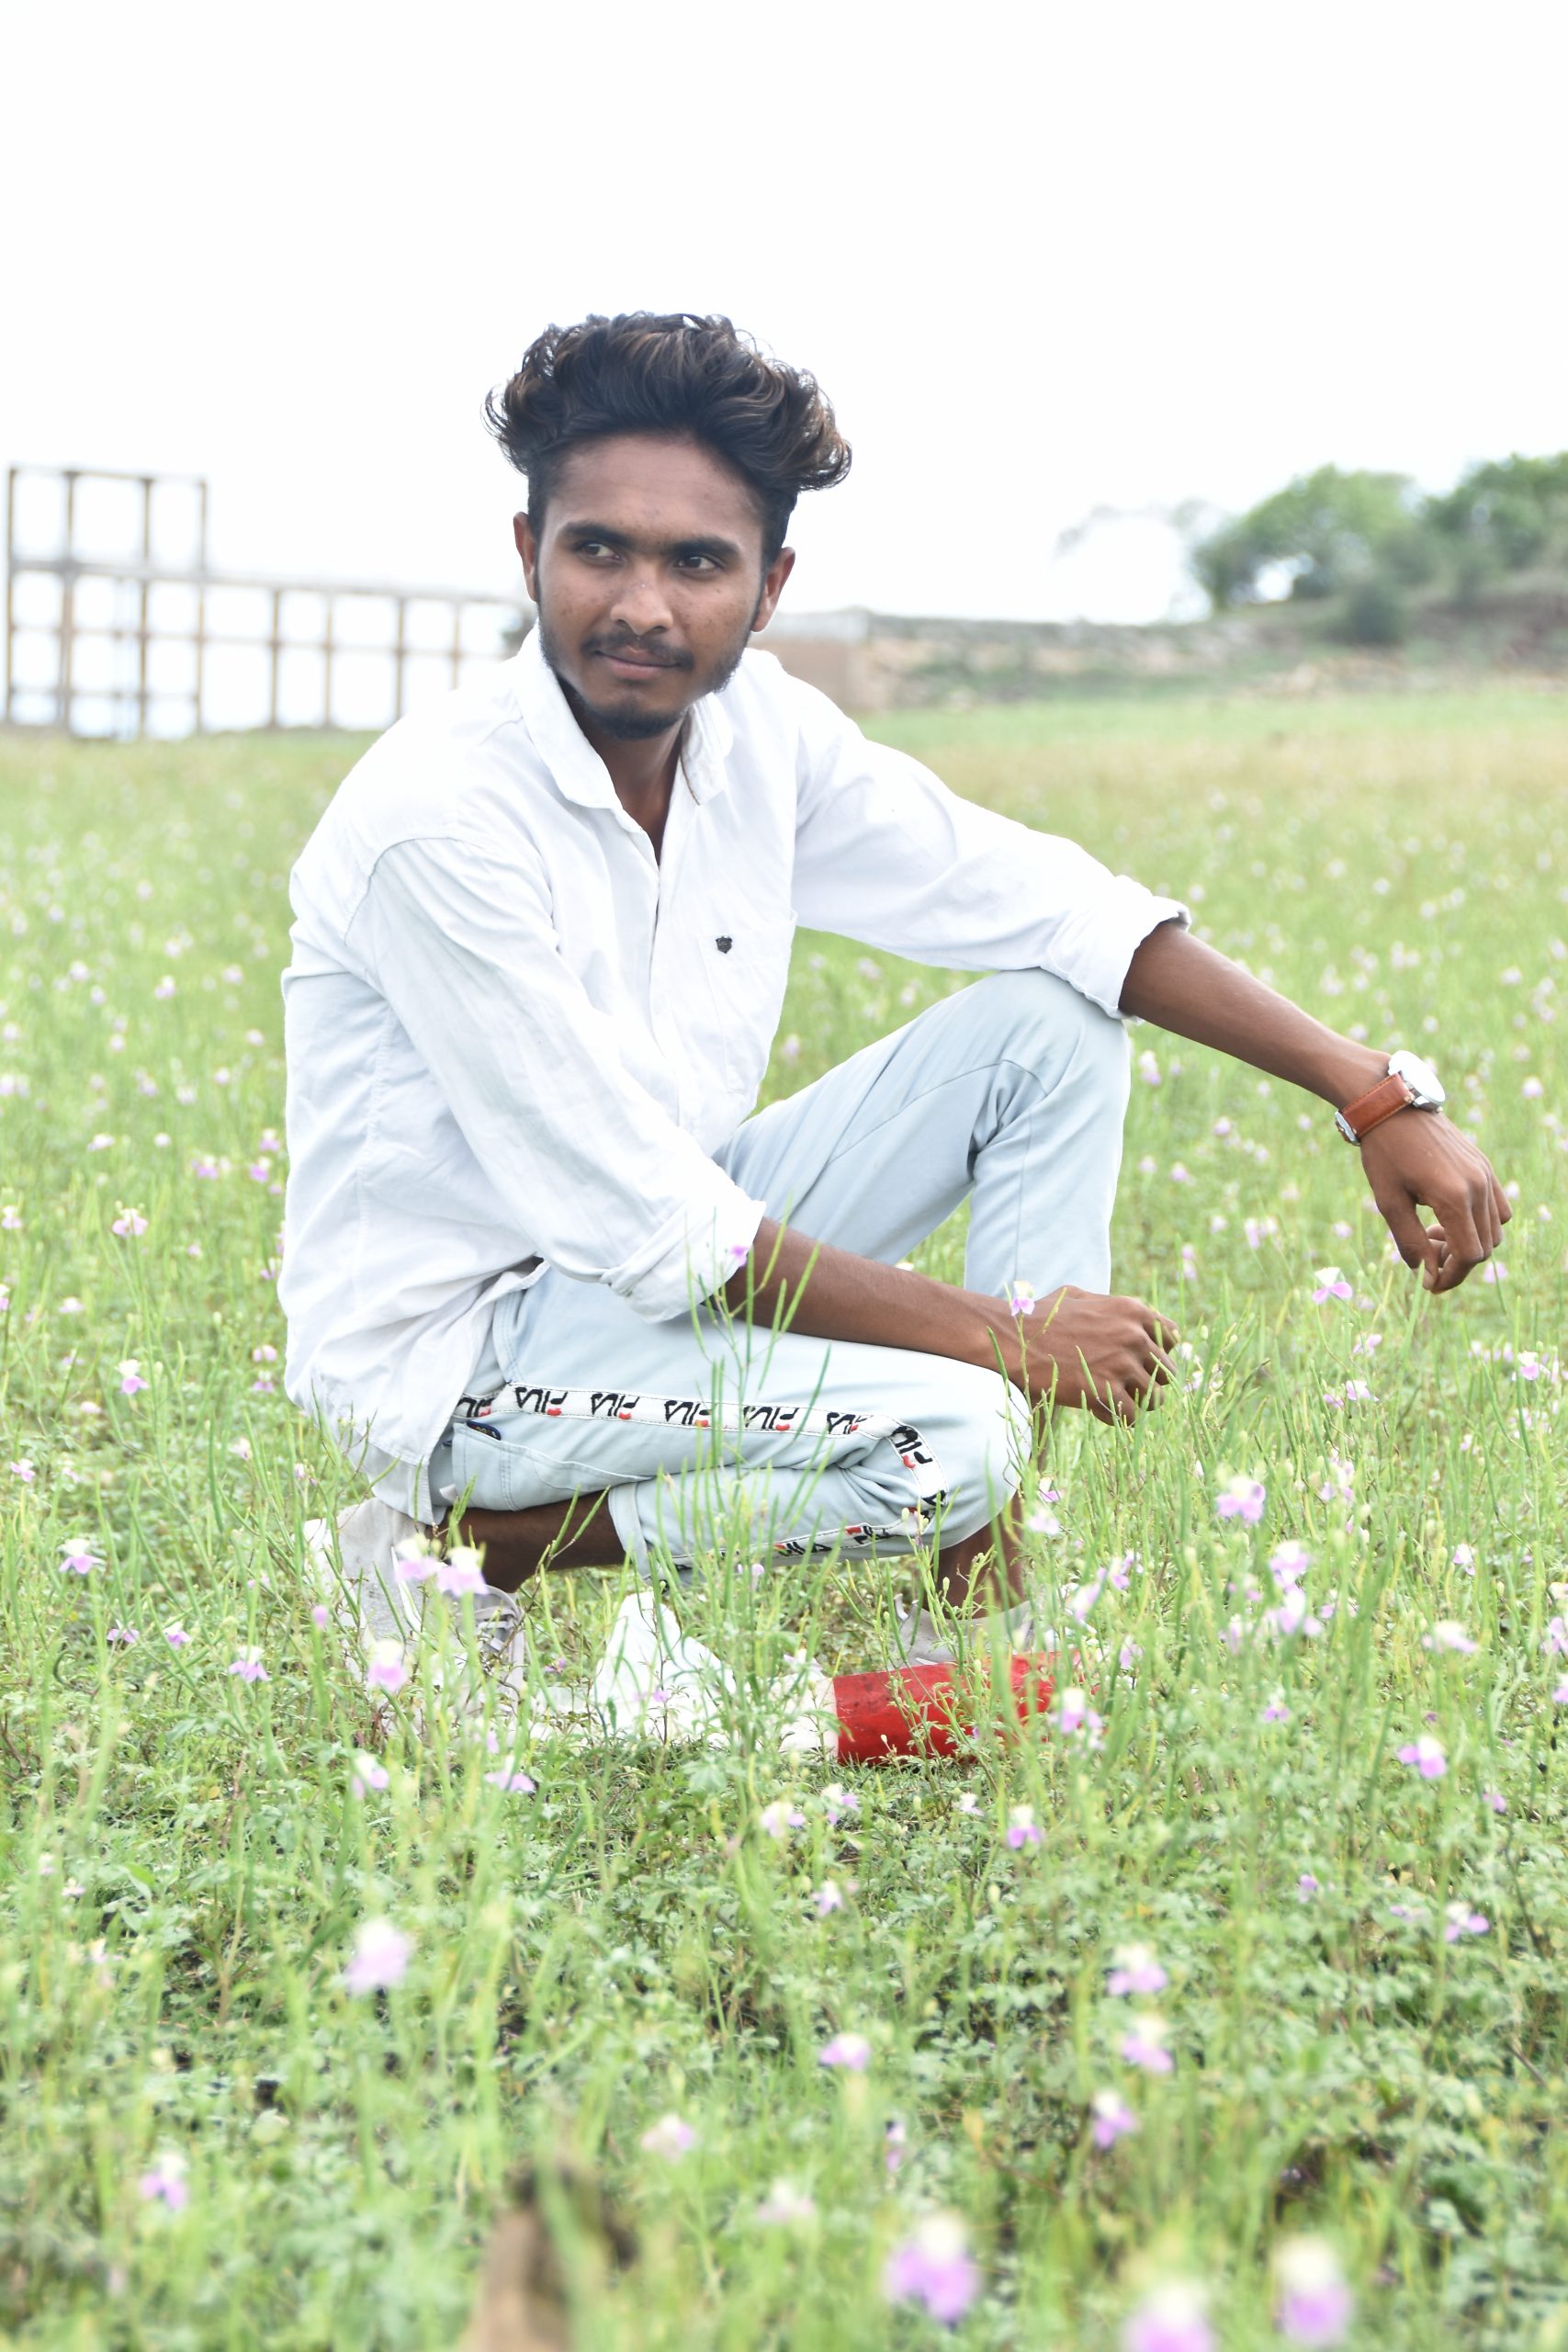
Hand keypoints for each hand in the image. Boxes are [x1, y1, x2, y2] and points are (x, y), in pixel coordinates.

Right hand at [1007, 1285, 1179, 1420]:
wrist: (1011, 1339)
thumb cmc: (1039, 1318)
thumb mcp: (1077, 1296)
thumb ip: (1108, 1306)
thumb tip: (1126, 1317)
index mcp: (1131, 1309)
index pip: (1172, 1337)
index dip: (1158, 1354)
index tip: (1140, 1364)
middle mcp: (1134, 1334)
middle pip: (1167, 1372)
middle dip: (1149, 1382)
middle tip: (1125, 1388)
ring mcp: (1122, 1362)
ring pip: (1155, 1398)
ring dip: (1138, 1404)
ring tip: (1115, 1402)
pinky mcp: (1106, 1389)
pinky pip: (1132, 1415)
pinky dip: (1119, 1418)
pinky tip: (1099, 1410)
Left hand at [1359, 1110, 1510, 1292]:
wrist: (1392, 1107)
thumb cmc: (1384, 1154)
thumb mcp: (1389, 1203)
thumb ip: (1411, 1242)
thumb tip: (1427, 1275)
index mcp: (1454, 1197)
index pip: (1469, 1255)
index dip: (1451, 1277)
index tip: (1429, 1284)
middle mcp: (1478, 1186)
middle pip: (1484, 1247)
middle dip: (1457, 1263)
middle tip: (1426, 1258)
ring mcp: (1486, 1174)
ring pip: (1494, 1230)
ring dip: (1469, 1244)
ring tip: (1433, 1234)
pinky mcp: (1485, 1166)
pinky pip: (1498, 1208)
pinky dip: (1480, 1223)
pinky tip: (1449, 1217)